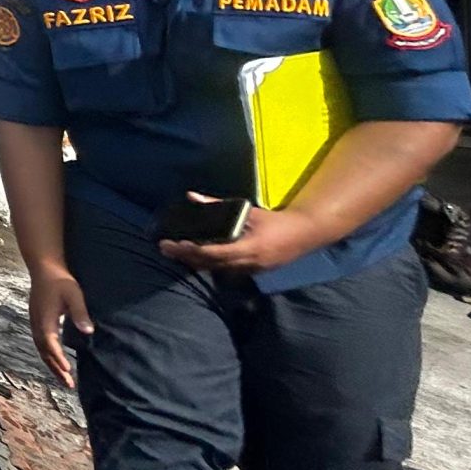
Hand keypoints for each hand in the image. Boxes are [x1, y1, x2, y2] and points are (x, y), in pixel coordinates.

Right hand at [27, 264, 92, 386]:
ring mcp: (35, 323)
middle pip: (44, 351)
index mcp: (45, 318)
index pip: (50, 342)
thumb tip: (88, 332)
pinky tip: (57, 362)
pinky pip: (41, 345)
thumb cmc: (60, 281)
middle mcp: (37, 324)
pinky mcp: (37, 322)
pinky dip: (49, 356)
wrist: (44, 269)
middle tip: (69, 384)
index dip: (58, 357)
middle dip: (56, 369)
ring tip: (64, 379)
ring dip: (52, 365)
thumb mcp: (74, 295)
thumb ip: (80, 313)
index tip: (68, 370)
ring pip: (41, 350)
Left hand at [158, 200, 326, 274]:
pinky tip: (195, 258)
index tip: (174, 243)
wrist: (305, 235)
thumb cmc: (276, 221)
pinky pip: (225, 271)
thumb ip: (218, 205)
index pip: (214, 253)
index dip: (192, 250)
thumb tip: (191, 197)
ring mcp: (251, 271)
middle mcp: (249, 263)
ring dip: (194, 263)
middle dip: (186, 257)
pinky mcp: (253, 273)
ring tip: (175, 252)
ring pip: (216, 271)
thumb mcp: (248, 211)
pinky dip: (208, 265)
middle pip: (210, 265)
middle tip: (165, 248)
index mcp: (249, 248)